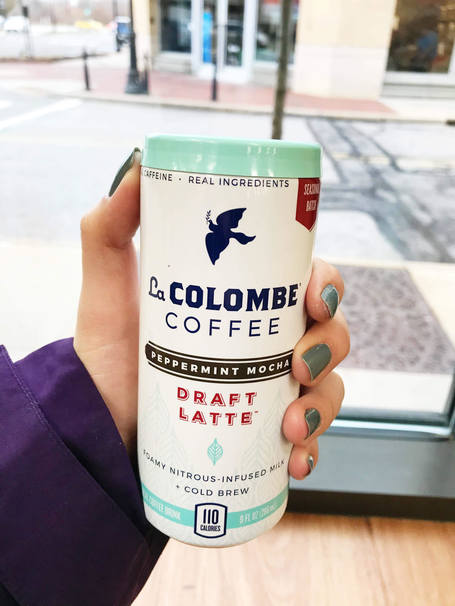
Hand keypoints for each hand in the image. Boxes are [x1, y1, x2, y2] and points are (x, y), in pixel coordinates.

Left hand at [74, 150, 349, 471]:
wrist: (100, 429)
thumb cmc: (109, 359)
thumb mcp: (108, 292)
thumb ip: (108, 231)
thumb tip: (132, 171)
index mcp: (246, 305)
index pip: (305, 282)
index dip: (327, 285)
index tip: (315, 298)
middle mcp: (265, 344)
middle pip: (328, 333)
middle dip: (328, 346)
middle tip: (298, 366)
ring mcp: (269, 391)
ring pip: (329, 386)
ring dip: (324, 405)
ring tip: (292, 427)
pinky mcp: (265, 436)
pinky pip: (310, 439)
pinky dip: (312, 450)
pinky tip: (296, 461)